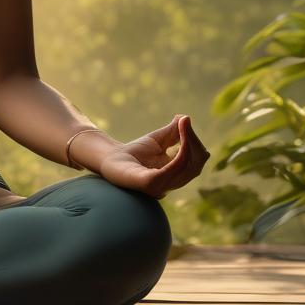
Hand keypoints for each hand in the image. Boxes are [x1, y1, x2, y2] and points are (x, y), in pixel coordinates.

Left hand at [96, 114, 210, 199]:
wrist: (107, 157)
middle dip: (192, 142)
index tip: (185, 121)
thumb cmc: (133, 152)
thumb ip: (172, 132)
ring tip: (181, 125)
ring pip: (186, 169)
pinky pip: (169, 173)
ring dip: (187, 145)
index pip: (197, 160)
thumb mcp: (157, 139)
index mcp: (176, 174)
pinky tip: (178, 141)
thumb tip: (185, 117)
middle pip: (194, 166)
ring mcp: (160, 187)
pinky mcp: (148, 184)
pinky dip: (179, 158)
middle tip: (184, 122)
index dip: (195, 141)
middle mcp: (171, 183)